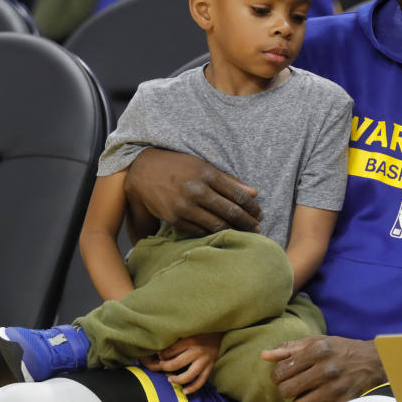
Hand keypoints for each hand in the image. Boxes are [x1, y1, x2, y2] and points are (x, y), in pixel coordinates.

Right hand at [124, 148, 261, 236]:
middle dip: (247, 222)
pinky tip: (221, 234)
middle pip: (231, 212)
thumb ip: (229, 181)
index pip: (238, 195)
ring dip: (233, 231)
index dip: (252, 208)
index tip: (259, 214)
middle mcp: (196, 190)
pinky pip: (199, 231)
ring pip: (216, 224)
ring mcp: (184, 206)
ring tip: (243, 234)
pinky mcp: (173, 219)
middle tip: (257, 228)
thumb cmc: (178, 167)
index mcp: (207, 174)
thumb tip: (254, 193)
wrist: (142, 171)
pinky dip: (212, 234)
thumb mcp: (203, 167)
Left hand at [139, 333, 222, 394]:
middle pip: (176, 364)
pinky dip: (192, 388)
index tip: (159, 355)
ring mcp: (205, 360)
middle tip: (162, 366)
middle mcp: (197, 351)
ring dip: (177, 380)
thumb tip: (161, 350)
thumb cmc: (202, 330)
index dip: (162, 355)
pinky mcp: (211, 366)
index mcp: (190, 340)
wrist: (222, 330)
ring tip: (170, 380)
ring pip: (188, 375)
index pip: (170, 351)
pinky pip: (201, 381)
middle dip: (165, 367)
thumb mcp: (190, 330)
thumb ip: (178, 338)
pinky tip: (184, 391)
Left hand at [261, 336, 386, 401]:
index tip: (283, 375)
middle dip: (286, 390)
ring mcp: (334, 388)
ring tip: (305, 394)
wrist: (371, 361)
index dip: (277, 375)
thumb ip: (289, 348)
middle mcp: (325, 369)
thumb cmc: (339, 349)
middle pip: (287, 390)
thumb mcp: (316, 342)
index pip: (281, 370)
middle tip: (294, 385)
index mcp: (317, 350)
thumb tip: (264, 355)